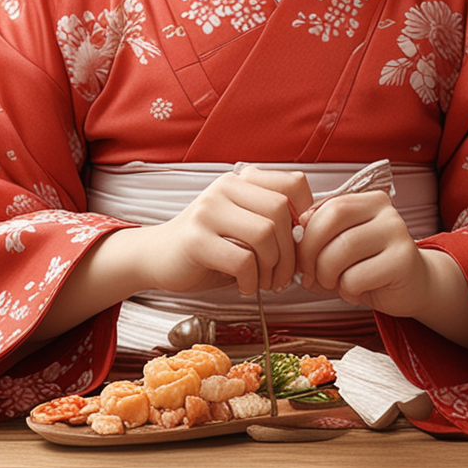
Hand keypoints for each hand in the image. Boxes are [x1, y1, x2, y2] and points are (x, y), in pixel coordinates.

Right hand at [142, 167, 313, 296]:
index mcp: (241, 181)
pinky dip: (252, 280)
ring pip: (265, 233)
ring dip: (273, 267)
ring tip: (265, 282)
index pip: (294, 183)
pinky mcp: (196, 239)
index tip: (298, 241)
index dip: (306, 214)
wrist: (158, 257)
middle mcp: (225, 188)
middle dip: (290, 252)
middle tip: (283, 276)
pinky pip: (243, 259)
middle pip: (281, 212)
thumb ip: (270, 221)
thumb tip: (310, 236)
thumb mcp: (241, 224)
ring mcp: (208, 211)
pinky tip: (245, 286)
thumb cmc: (209, 245)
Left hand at [296, 191, 467, 351]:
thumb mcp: (342, 245)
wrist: (412, 286)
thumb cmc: (369, 266)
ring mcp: (398, 233)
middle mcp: (385, 211)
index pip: (327, 207)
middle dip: (311, 253)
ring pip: (342, 250)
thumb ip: (320, 235)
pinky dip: (347, 290)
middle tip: (310, 276)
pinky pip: (356, 277)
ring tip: (334, 284)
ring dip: (327, 275)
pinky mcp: (403, 261)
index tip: (300, 258)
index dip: (306, 235)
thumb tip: (294, 238)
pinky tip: (356, 291)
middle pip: (332, 222)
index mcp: (367, 200)